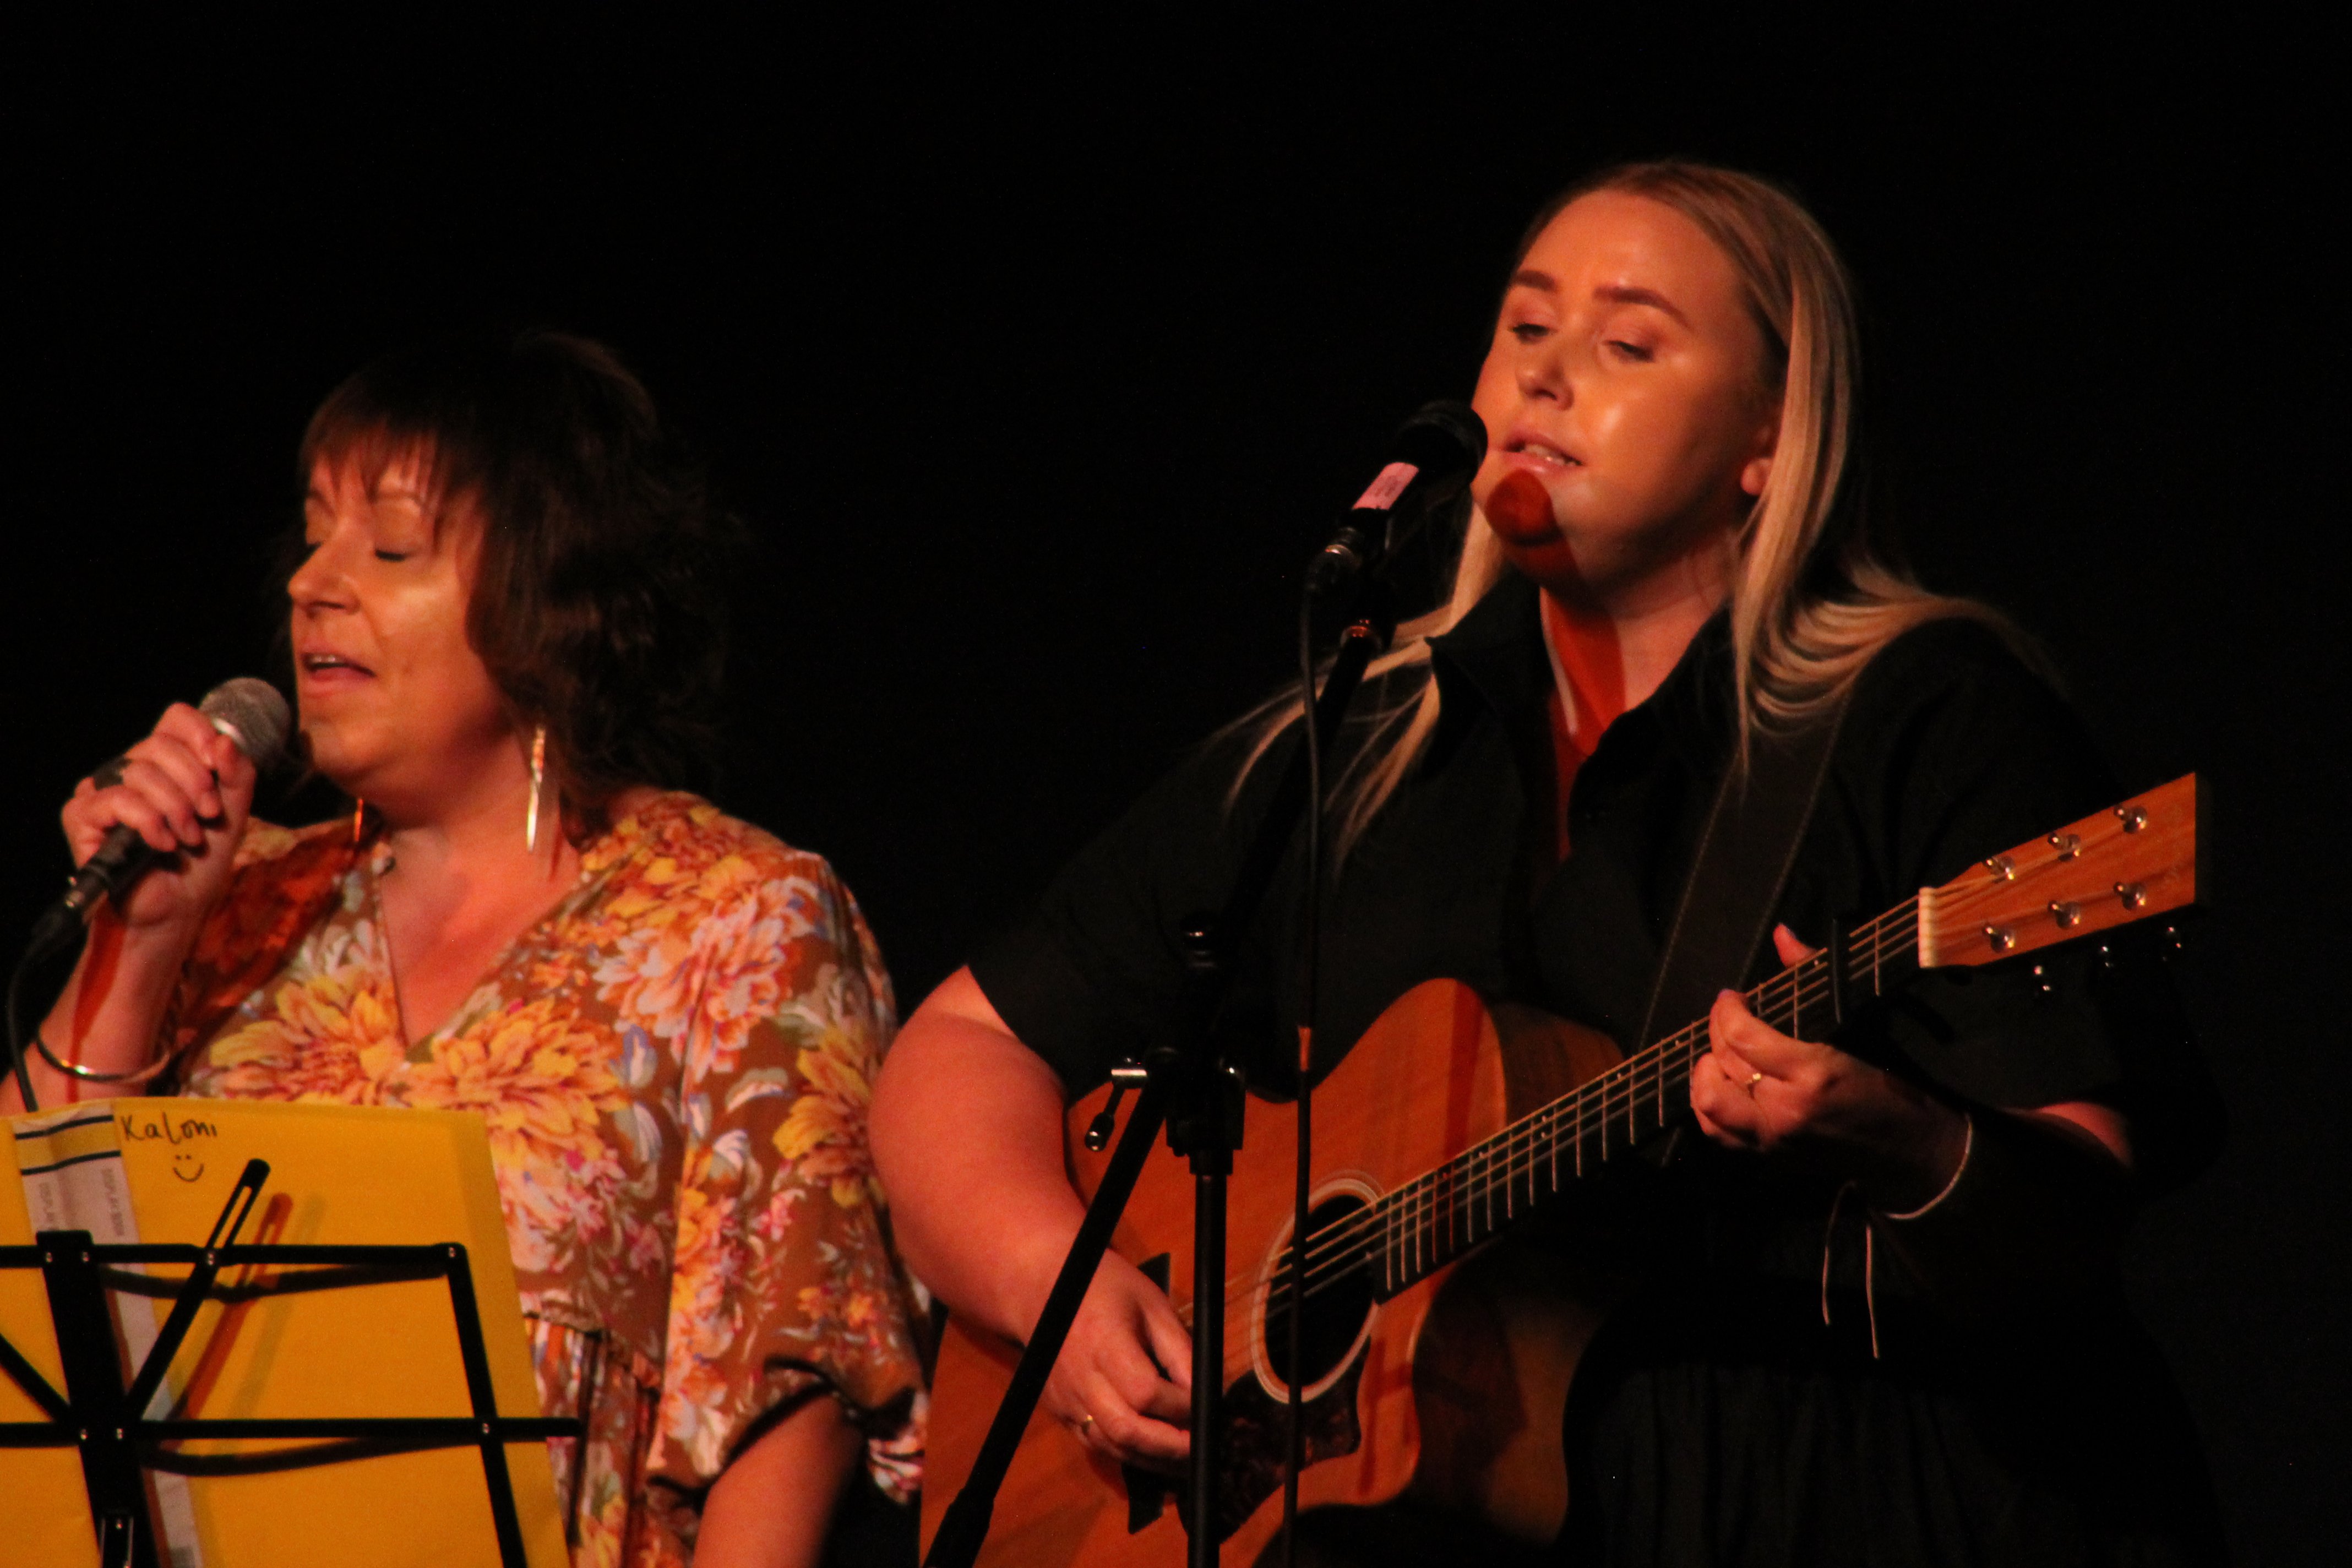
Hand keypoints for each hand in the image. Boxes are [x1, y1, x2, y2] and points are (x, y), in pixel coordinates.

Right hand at [60, 702, 256, 935]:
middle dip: (195, 783)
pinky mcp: (82, 816)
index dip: (200, 735)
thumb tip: (223, 741)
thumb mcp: (233, 811)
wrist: (180, 907)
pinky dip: (149, 822)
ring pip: (140, 772)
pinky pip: (118, 800)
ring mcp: (101, 791)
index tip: (218, 768)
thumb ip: (237, 773)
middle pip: (160, 744)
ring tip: (187, 838)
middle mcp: (128, 769)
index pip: (176, 718)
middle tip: (208, 816)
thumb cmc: (201, 860)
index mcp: (164, 762)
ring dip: (176, 809)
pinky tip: (162, 843)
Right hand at [1041, 1250, 1193, 1474]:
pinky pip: (1096, 1444)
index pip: (1145, 1392)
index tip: (1207, 1406)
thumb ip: (1179, 1350)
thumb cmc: (1104, 1289)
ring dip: (1151, 1459)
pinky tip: (1152, 1453)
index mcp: (1105, 1345)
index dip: (1181, 1406)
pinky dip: (1127, 1453)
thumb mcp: (1152, 1306)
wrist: (1041, 1289)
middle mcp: (1082, 1380)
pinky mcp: (1060, 1412)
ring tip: (1184, 1460)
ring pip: (1110, 1446)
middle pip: (1126, 1430)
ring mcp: (1066, 1401)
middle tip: (1202, 1446)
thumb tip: (1206, 1391)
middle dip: (1169, 1447)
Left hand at [1690, 924, 1968, 1209]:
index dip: (1726, 1009)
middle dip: (1716, 1030)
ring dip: (1705, 1071)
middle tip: (1728, 1017)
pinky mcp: (1769, 1156)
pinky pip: (1718, 1133)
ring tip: (1718, 1053)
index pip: (1741, 1036)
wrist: (1909, 1149)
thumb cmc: (1888, 1083)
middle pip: (1723, 1062)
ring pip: (1709, 1102)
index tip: (1733, 996)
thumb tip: (1781, 934)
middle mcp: (1786, 1108)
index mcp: (1812, 1072)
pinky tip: (1720, 1084)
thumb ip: (1812, 975)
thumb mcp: (1855, 1026)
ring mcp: (1774, 1138)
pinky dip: (1707, 1106)